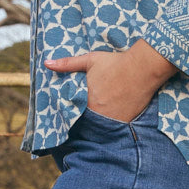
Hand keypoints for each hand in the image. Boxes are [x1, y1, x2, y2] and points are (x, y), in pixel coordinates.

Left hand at [45, 40, 176, 121]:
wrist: (142, 68)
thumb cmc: (115, 63)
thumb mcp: (89, 60)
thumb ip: (67, 64)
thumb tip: (46, 63)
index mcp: (86, 98)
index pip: (72, 112)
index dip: (72, 113)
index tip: (71, 114)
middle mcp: (97, 111)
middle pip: (86, 121)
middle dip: (84, 120)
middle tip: (85, 119)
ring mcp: (111, 118)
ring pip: (99, 126)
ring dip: (97, 124)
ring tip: (98, 121)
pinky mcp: (124, 121)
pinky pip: (114, 128)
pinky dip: (111, 126)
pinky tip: (110, 121)